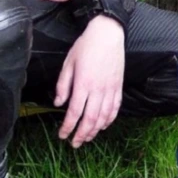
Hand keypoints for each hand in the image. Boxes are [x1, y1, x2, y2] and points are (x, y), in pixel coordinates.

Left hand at [54, 15, 124, 147]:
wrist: (108, 34)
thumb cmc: (86, 46)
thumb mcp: (68, 62)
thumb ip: (63, 84)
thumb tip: (59, 103)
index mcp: (83, 83)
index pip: (74, 112)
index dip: (68, 127)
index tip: (62, 135)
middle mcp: (98, 89)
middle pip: (90, 119)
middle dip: (82, 134)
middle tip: (75, 143)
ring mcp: (110, 88)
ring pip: (104, 117)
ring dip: (95, 130)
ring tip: (87, 137)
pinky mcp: (118, 86)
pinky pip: (115, 108)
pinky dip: (109, 120)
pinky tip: (103, 125)